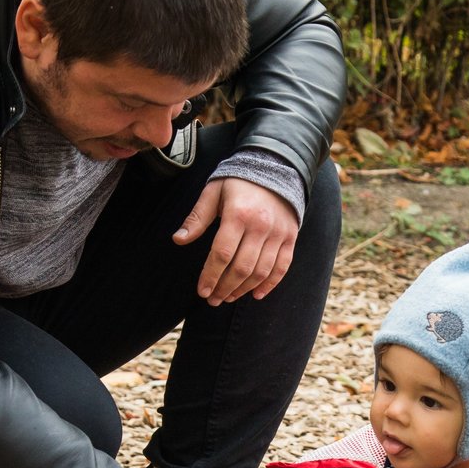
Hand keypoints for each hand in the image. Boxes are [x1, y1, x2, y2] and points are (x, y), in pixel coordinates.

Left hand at [175, 177, 299, 305]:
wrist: (275, 168)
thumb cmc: (238, 182)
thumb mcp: (213, 192)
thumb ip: (197, 217)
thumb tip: (178, 239)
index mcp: (238, 214)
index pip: (222, 253)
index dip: (211, 276)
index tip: (202, 291)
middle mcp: (260, 226)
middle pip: (242, 267)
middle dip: (225, 287)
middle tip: (213, 300)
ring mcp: (278, 233)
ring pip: (261, 271)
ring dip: (243, 289)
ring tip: (228, 297)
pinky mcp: (290, 237)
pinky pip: (282, 267)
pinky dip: (270, 284)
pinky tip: (256, 295)